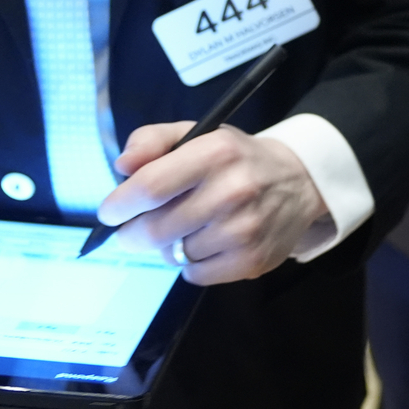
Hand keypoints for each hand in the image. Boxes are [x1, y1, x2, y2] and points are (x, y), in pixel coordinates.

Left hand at [98, 123, 328, 284]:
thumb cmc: (234, 158)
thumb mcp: (196, 134)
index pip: (151, 187)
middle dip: (133, 234)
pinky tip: (205, 242)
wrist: (298, 181)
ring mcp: (244, 230)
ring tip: (185, 228)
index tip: (110, 212)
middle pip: (155, 230)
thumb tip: (122, 167)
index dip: (120, 204)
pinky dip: (191, 263)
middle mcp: (232, 191)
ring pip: (173, 255)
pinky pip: (194, 274)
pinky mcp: (251, 261)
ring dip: (168, 246)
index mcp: (215, 152)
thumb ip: (152, 141)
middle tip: (134, 229)